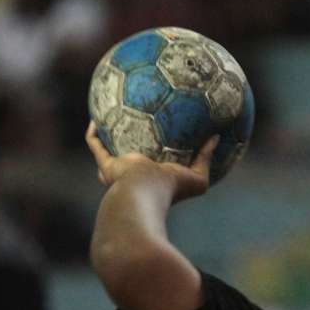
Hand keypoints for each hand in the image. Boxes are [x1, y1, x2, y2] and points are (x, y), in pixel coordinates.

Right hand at [84, 121, 217, 202]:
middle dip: (128, 153)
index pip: (155, 172)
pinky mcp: (107, 165)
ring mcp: (118, 172)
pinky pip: (96, 146)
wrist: (147, 191)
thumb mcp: (198, 176)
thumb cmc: (173, 188)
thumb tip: (215, 137)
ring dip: (107, 142)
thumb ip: (206, 158)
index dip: (157, 161)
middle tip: (132, 132)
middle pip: (130, 165)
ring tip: (108, 124)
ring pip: (109, 156)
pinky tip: (95, 119)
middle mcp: (135, 179)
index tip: (160, 143)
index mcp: (155, 181)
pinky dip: (93, 135)